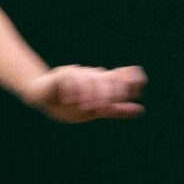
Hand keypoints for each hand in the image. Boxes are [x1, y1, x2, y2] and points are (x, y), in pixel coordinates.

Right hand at [24, 65, 145, 123]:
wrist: (41, 96)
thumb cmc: (69, 104)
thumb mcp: (94, 110)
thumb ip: (116, 110)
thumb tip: (141, 109)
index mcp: (102, 83)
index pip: (120, 77)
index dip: (130, 79)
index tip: (140, 82)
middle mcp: (91, 76)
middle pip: (105, 79)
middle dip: (107, 93)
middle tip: (102, 108)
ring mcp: (76, 73)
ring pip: (89, 79)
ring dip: (89, 94)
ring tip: (87, 108)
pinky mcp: (60, 75)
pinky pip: (70, 78)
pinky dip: (72, 90)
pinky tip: (71, 100)